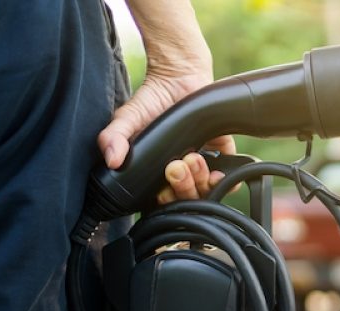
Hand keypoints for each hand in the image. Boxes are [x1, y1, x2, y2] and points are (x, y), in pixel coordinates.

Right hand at [97, 68, 235, 203]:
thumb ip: (114, 136)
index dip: (165, 202)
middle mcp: (180, 174)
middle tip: (176, 167)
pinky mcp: (222, 155)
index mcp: (157, 173)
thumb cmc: (152, 101)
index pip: (164, 202)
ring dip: (200, 180)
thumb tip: (111, 159)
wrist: (180, 79)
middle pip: (186, 200)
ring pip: (206, 192)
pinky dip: (226, 181)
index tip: (162, 190)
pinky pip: (229, 179)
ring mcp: (201, 166)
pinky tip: (217, 171)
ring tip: (192, 157)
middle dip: (183, 188)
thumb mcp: (128, 118)